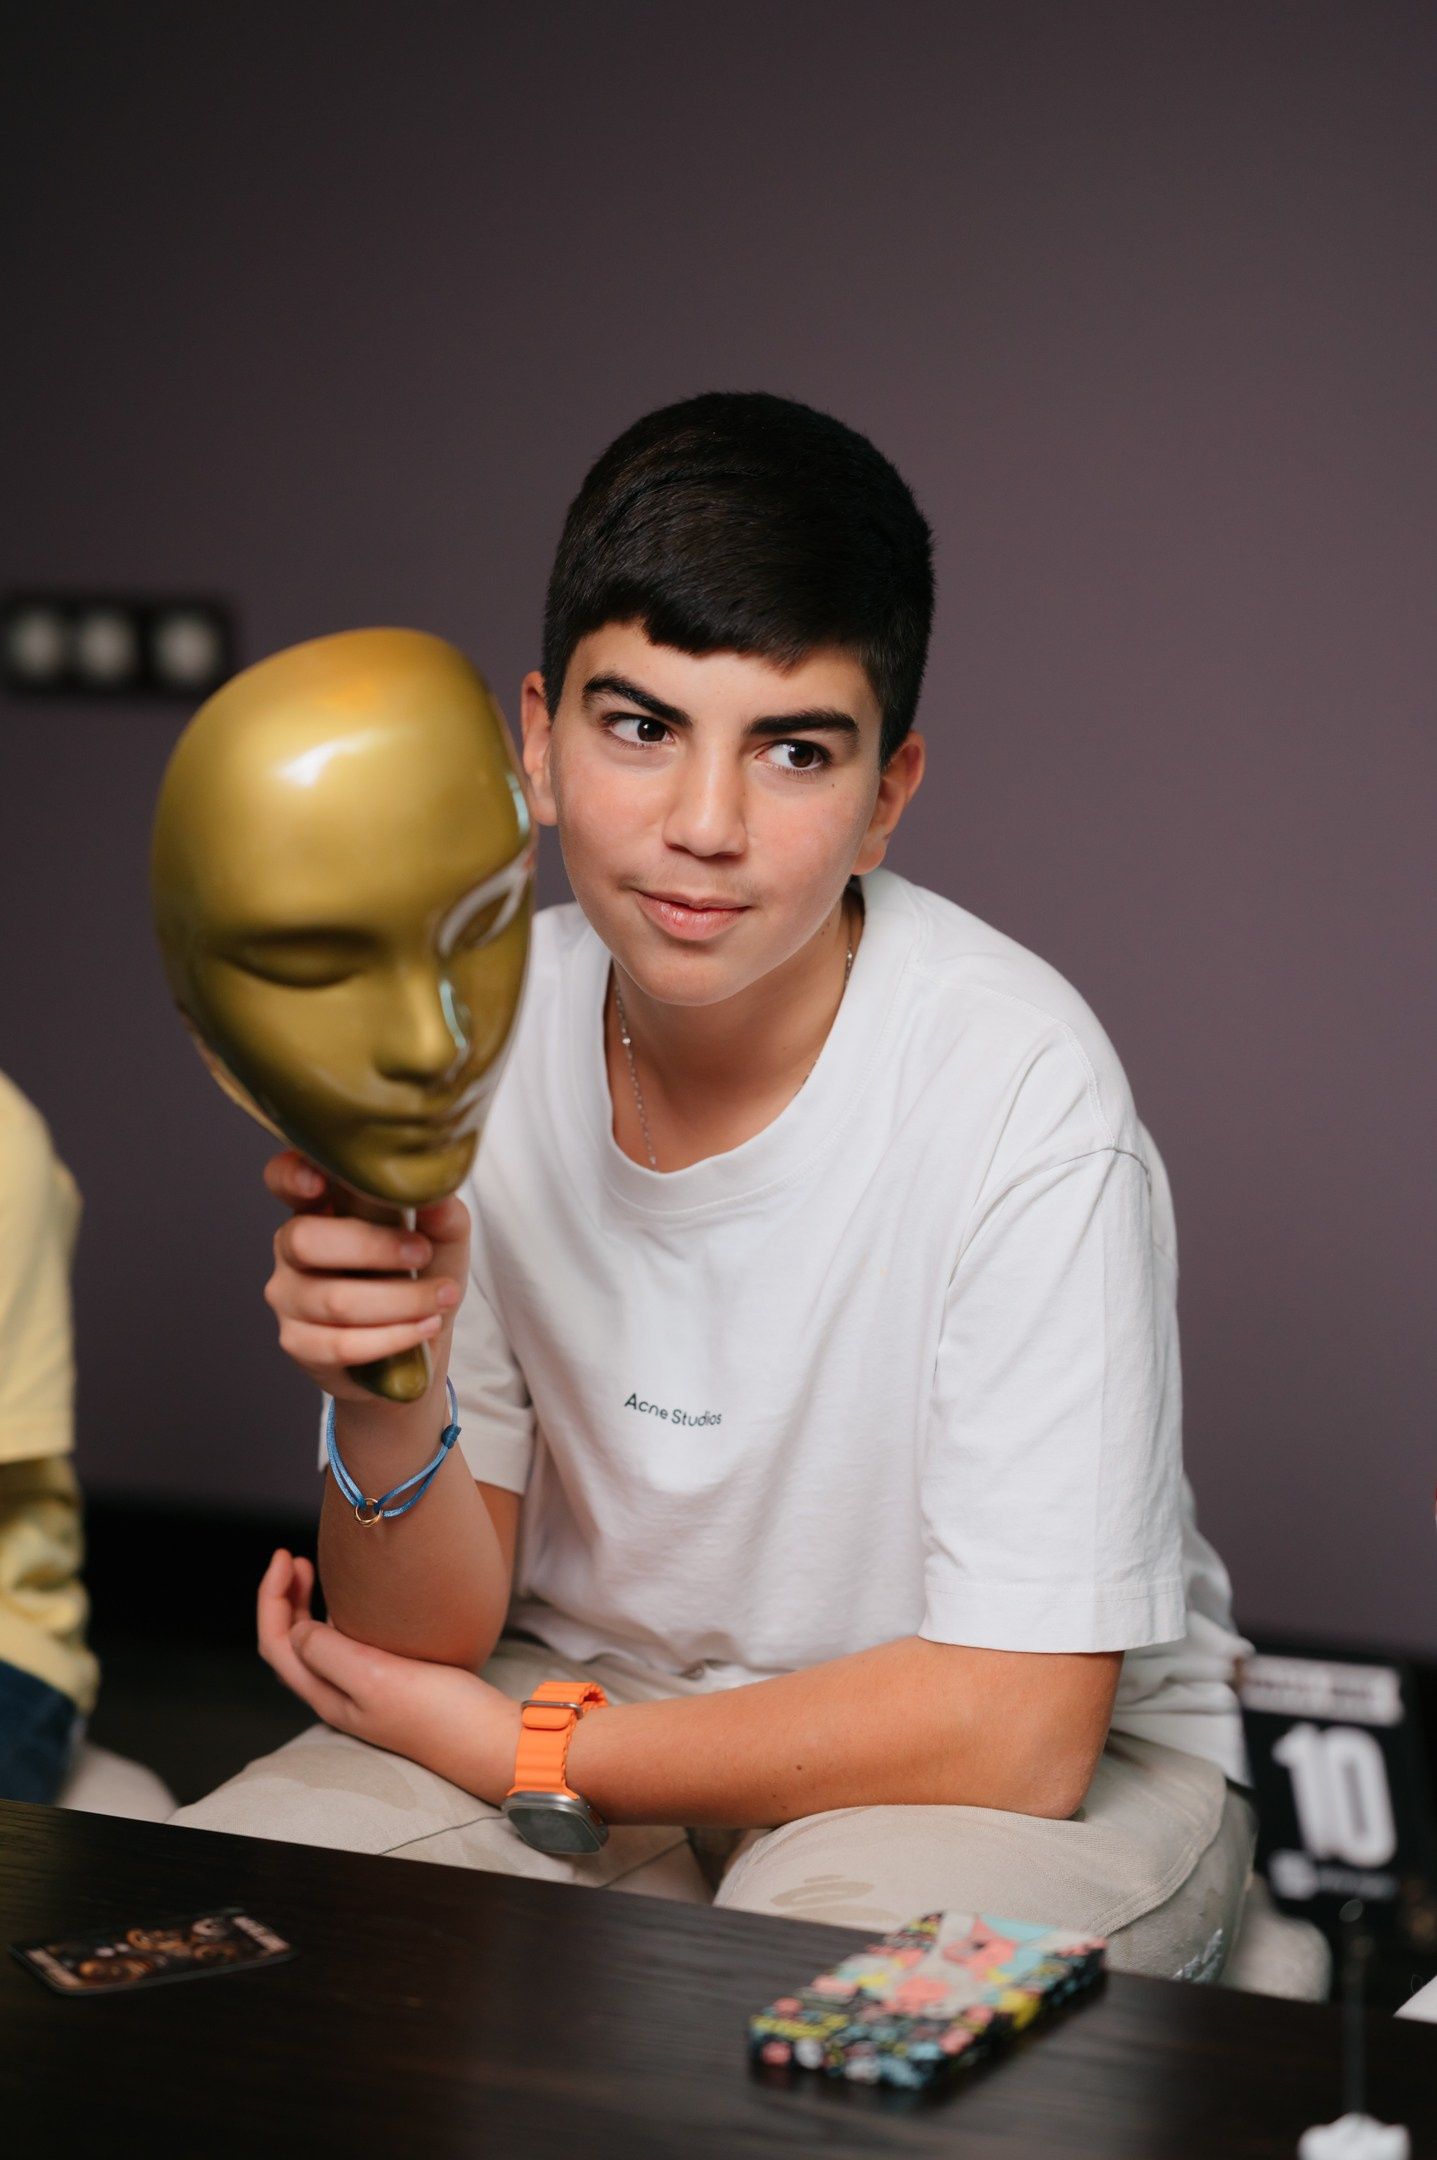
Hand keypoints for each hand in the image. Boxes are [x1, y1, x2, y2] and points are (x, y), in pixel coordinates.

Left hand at [257, 1548, 519, 1801]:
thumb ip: (329, 1653)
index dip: (271, 1598)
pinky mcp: (391, 1682)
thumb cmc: (439, 1712)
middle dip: (283, 1598)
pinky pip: (346, 1645)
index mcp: (328, 1695)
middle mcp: (340, 1694)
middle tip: (294, 1558)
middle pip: (290, 1643)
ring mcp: (365, 1690)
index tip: (285, 1557)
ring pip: (316, 1643)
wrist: (489, 1739)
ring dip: (306, 1605)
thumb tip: (298, 1629)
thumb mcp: (376, 1678)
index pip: (276, 1643)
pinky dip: (337, 1616)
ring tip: (313, 1571)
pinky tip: (357, 1603)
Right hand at [262, 1150, 470, 1402]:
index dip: (291, 1175)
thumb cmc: (417, 1279)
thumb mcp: (440, 1240)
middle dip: (373, 1247)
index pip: (282, 1178)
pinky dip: (394, 1336)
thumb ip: (441, 1214)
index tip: (320, 1181)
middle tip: (421, 1253)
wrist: (410, 1349)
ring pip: (336, 1301)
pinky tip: (425, 1327)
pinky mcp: (299, 1344)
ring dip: (402, 1301)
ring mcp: (288, 1298)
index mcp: (317, 1208)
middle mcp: (291, 1248)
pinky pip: (343, 1344)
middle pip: (305, 1240)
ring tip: (442, 1297)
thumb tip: (438, 1198)